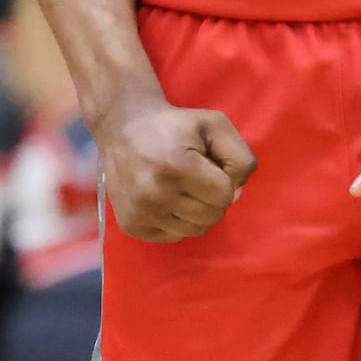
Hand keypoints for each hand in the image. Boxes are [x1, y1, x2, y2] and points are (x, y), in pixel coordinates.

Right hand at [97, 91, 256, 242]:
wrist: (120, 124)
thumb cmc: (173, 124)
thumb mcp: (214, 124)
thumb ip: (239, 157)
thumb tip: (235, 195)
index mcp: (176, 166)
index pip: (224, 195)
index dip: (222, 178)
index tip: (205, 162)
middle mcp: (155, 194)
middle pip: (212, 216)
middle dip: (211, 196)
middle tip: (193, 173)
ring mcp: (141, 212)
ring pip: (195, 230)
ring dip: (195, 210)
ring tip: (179, 184)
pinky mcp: (131, 225)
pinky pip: (173, 236)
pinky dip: (175, 219)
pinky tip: (163, 196)